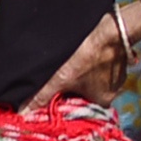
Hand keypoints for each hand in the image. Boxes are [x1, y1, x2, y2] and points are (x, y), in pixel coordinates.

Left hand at [23, 0, 140, 112]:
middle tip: (56, 79)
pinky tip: (79, 57)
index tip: (51, 95)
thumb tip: (23, 114)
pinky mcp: (117, 60)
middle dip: (68, 89)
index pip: (78, 109)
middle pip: (83, 95)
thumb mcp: (61, 78)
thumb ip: (42, 96)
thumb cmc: (87, 54)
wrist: (113, 27)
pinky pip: (97, 67)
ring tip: (67, 66)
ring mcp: (116, 75)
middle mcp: (112, 92)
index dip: (62, 104)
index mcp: (102, 102)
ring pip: (89, 80)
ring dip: (77, 76)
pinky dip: (87, 64)